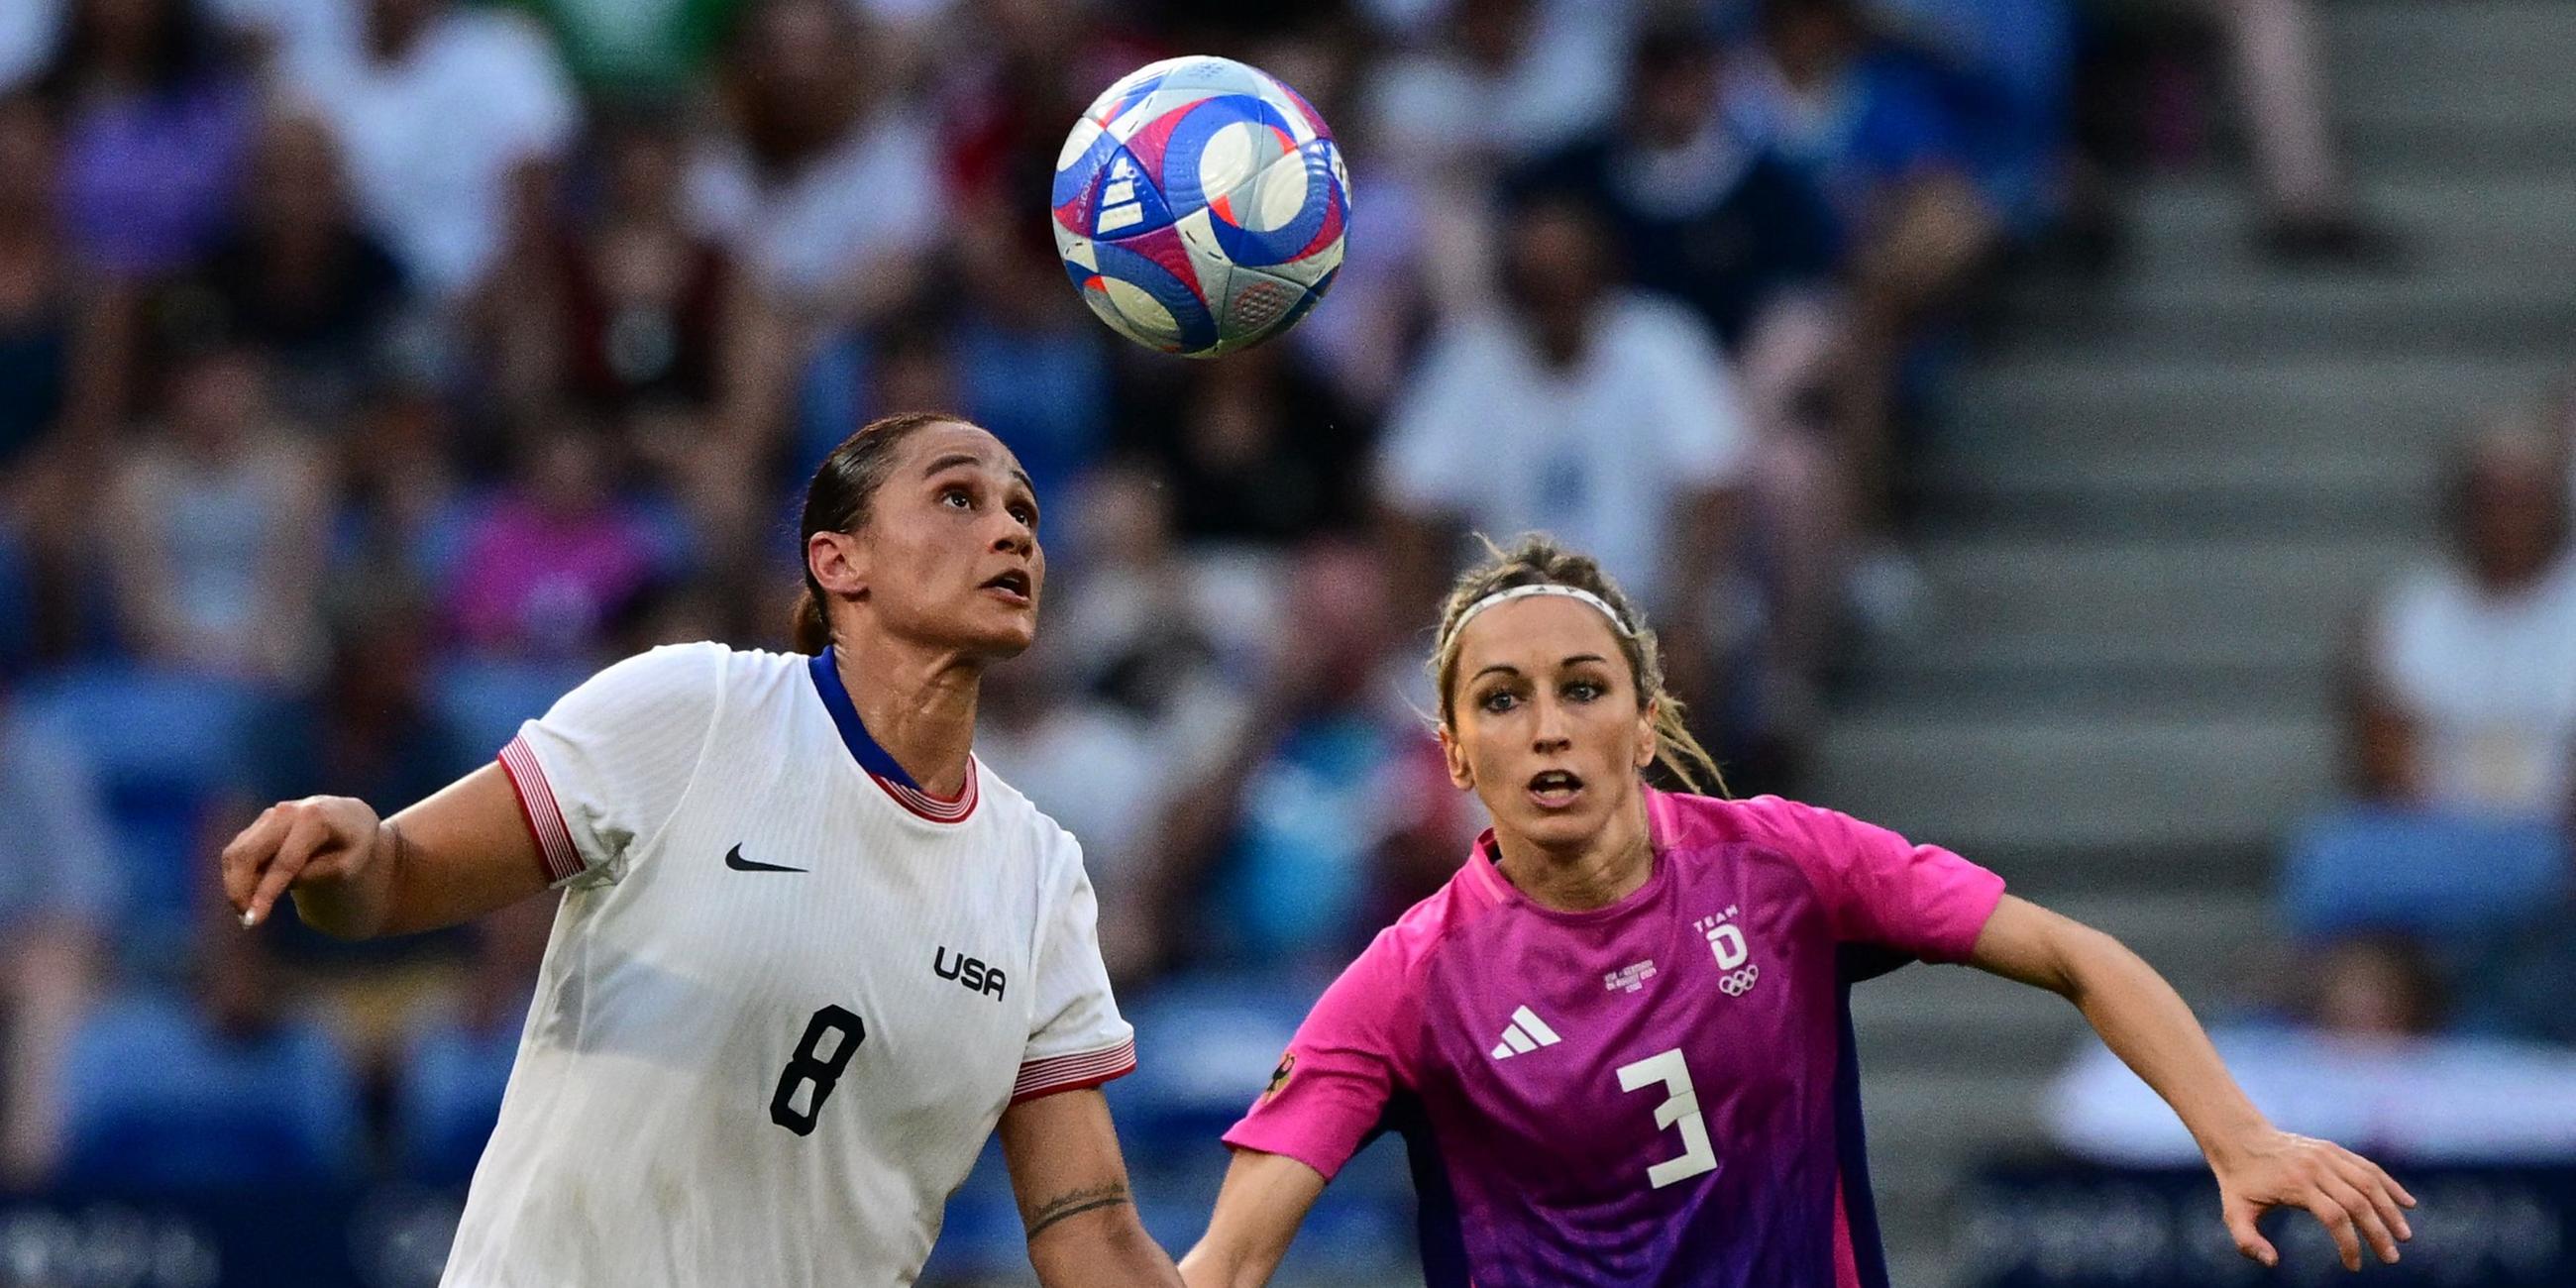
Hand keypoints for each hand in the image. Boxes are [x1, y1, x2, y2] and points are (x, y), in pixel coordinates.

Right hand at [220, 796, 382, 928]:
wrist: (349, 817)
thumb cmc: (352, 845)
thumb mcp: (346, 865)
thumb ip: (314, 874)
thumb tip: (272, 887)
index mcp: (314, 819)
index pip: (285, 861)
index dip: (266, 892)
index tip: (253, 920)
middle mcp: (286, 812)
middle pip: (247, 854)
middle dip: (238, 890)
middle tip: (246, 920)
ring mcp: (268, 816)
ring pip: (236, 853)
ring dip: (234, 885)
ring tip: (249, 912)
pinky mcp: (258, 824)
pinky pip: (237, 852)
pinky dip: (236, 877)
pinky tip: (250, 896)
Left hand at [2214, 1128, 2415, 1270]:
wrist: (2239, 1137)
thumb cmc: (2238, 1180)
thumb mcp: (2234, 1212)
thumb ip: (2247, 1241)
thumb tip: (2272, 1262)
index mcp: (2296, 1184)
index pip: (2335, 1217)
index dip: (2349, 1244)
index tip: (2354, 1266)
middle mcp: (2316, 1167)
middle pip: (2358, 1202)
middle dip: (2378, 1232)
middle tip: (2391, 1258)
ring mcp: (2326, 1155)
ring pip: (2369, 1183)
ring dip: (2391, 1210)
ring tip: (2404, 1236)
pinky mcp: (2333, 1149)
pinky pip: (2368, 1166)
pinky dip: (2390, 1184)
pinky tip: (2407, 1203)